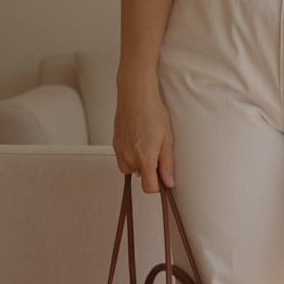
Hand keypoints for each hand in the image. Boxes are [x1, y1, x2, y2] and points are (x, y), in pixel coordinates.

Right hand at [113, 79, 174, 193]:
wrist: (135, 95)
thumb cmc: (153, 113)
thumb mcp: (167, 139)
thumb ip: (167, 163)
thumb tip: (169, 183)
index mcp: (144, 158)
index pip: (149, 188)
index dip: (158, 186)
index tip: (164, 177)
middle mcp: (128, 157)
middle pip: (139, 178)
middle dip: (149, 170)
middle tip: (157, 152)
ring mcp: (119, 150)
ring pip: (129, 168)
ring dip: (138, 163)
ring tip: (147, 145)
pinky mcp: (114, 143)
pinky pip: (123, 157)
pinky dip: (130, 154)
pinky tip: (138, 139)